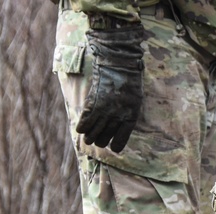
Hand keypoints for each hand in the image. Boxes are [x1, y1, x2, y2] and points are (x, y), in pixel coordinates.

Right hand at [76, 23, 145, 151]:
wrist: (120, 64)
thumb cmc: (130, 80)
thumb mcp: (135, 99)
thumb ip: (127, 111)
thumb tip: (118, 121)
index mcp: (131, 116)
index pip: (122, 138)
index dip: (116, 145)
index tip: (113, 148)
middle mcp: (118, 116)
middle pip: (105, 136)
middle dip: (100, 139)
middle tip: (96, 139)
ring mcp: (105, 110)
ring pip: (94, 131)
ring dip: (89, 136)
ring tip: (87, 139)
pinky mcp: (94, 102)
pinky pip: (86, 119)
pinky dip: (83, 125)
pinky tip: (80, 130)